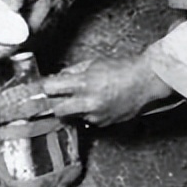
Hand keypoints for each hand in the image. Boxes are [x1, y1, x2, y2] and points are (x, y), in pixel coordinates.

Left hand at [42, 55, 174, 125]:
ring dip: (72, 108)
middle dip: (54, 104)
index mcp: (84, 83)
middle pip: (57, 110)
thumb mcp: (93, 63)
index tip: (41, 88)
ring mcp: (96, 115)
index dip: (45, 88)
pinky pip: (87, 119)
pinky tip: (97, 103)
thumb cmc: (122, 69)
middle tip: (54, 98)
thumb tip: (58, 77)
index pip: (52, 88)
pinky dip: (88, 113)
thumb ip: (73, 71)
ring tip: (83, 97)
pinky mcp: (103, 123)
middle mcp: (88, 102)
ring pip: (72, 116)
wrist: (144, 82)